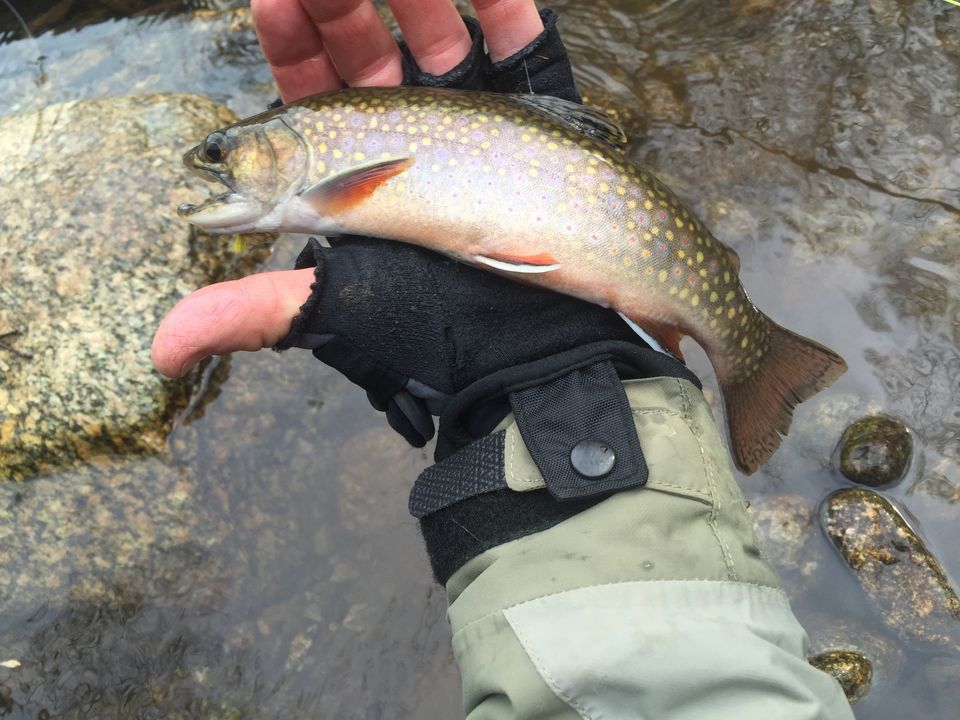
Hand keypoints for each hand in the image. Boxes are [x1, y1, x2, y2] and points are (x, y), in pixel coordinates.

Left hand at [153, 0, 548, 379]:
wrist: (544, 356)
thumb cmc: (440, 335)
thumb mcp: (344, 313)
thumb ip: (259, 310)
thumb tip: (162, 350)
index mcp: (361, 182)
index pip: (315, 102)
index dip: (293, 50)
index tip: (270, 1)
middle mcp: (413, 148)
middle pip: (371, 58)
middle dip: (345, 11)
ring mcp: (476, 128)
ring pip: (441, 39)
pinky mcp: (537, 120)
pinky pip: (523, 48)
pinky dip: (504, 7)